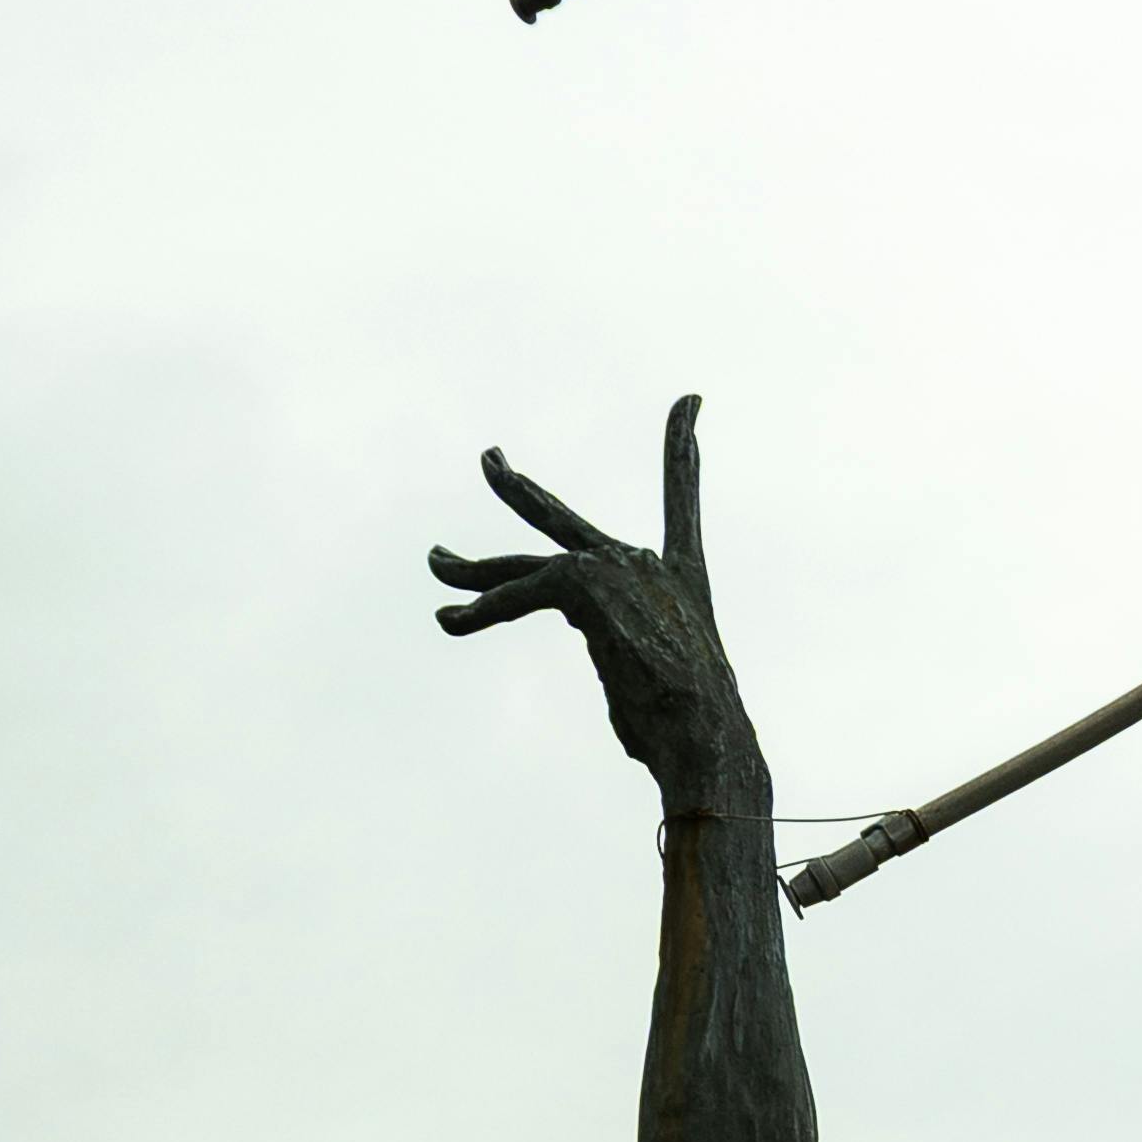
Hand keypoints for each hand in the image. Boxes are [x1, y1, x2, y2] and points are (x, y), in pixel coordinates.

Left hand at [429, 396, 755, 808]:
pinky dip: (481, 612)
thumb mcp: (652, 690)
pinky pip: (516, 595)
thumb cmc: (686, 734)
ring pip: (523, 565)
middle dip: (516, 488)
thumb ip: (616, 658)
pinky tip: (451, 623)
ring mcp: (615, 567)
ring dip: (472, 573)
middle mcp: (647, 562)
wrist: (704, 737)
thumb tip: (601, 665)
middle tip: (489, 461)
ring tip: (436, 566)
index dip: (683, 449)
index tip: (687, 404)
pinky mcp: (584, 583)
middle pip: (564, 520)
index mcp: (679, 579)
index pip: (682, 498)